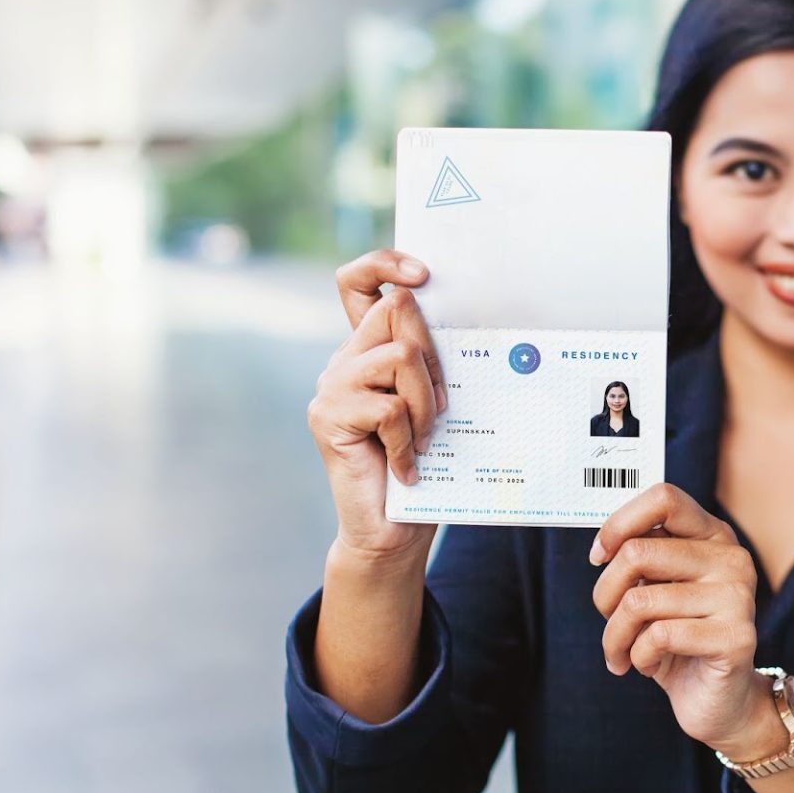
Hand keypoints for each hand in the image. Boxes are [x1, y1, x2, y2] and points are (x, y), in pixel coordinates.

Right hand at [306, 249, 445, 564]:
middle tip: (439, 407)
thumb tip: (466, 322)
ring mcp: (332, 387)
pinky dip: (410, 441)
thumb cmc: (425, 464)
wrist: (392, 528)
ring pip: (400, 356)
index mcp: (369, 348)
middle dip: (433, 356)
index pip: (358, 282)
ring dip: (427, 403)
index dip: (384, 264)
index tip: (423, 274)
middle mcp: (344, 360)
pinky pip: (389, 408)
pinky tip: (408, 467)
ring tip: (425, 439)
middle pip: (395, 311)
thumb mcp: (434, 403)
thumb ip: (431, 363)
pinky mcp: (327, 417)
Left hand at [590, 484, 780, 756]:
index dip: (620, 523)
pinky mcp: (736, 637)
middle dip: (605, 594)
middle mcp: (731, 558)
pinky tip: (649, 666)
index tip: (600, 556)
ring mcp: (738, 597)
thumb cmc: (678, 640)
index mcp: (713, 536)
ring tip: (622, 653)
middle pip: (638, 553)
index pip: (664, 498)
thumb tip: (604, 547)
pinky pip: (658, 636)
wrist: (718, 702)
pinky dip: (638, 657)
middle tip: (609, 620)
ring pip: (640, 601)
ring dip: (615, 636)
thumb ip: (641, 558)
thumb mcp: (657, 589)